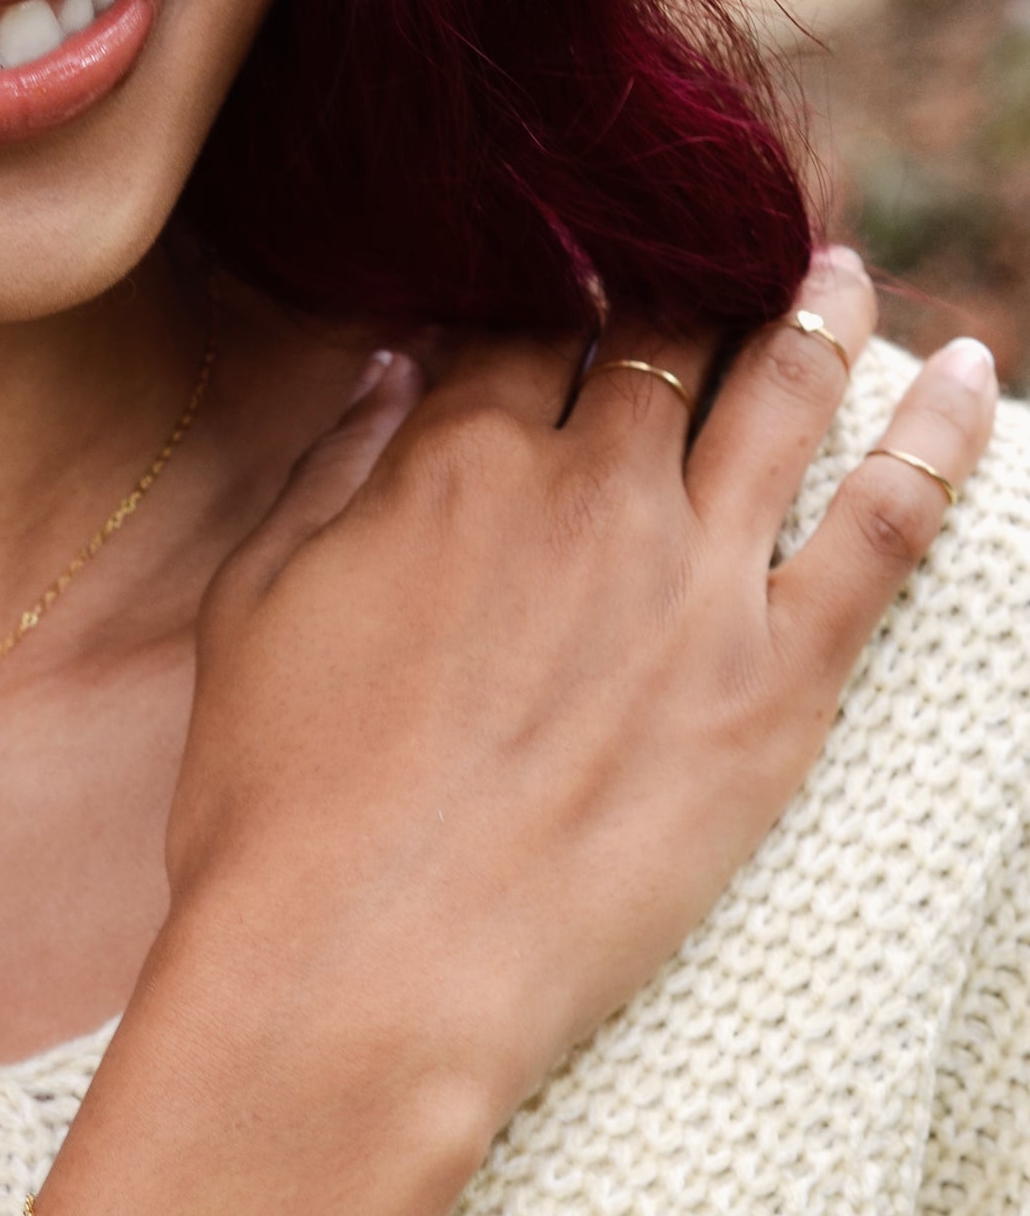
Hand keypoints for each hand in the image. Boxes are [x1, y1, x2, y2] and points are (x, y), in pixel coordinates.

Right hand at [158, 252, 997, 1134]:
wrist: (361, 963)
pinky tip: (970, 373)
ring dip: (820, 313)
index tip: (571, 281)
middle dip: (692, 278)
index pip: (529, 325)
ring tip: (843, 274)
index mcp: (457, 460)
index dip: (552, 289)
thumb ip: (333, 468)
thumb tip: (392, 369)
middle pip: (666, 335)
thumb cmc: (275, 797)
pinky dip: (942, 433)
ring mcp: (696, 580)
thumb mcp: (257, 601)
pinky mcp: (779, 681)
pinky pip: (893, 523)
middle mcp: (589, 489)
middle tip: (719, 252)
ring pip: (786, 393)